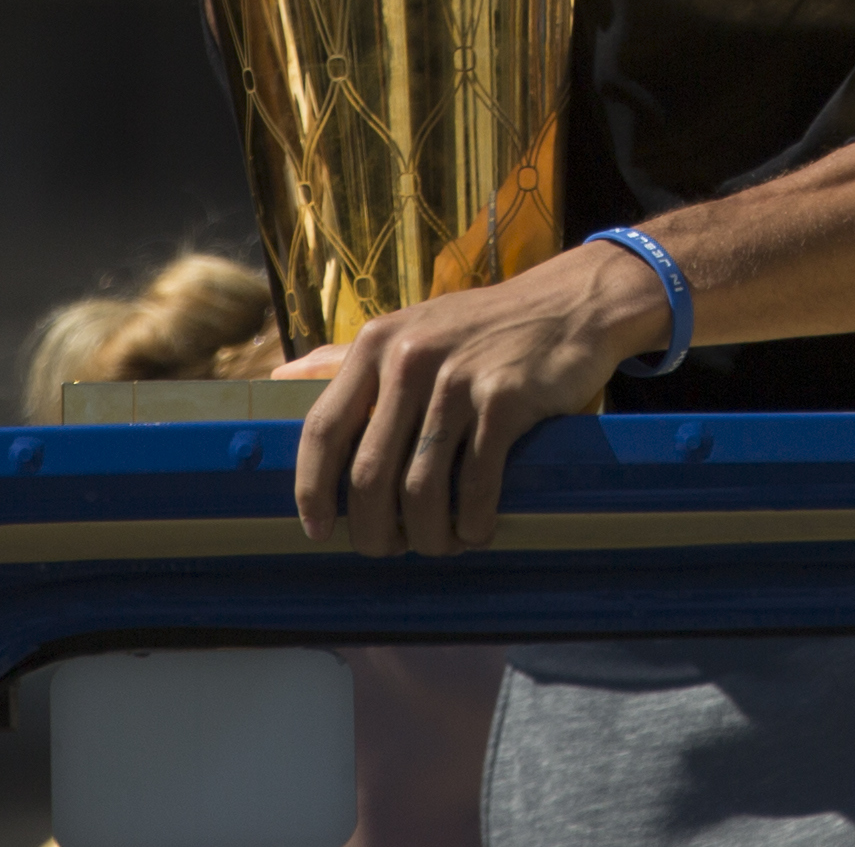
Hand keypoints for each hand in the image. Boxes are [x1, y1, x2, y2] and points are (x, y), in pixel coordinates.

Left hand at [294, 242, 667, 554]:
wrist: (575, 304)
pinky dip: (472, 520)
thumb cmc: (488, 327)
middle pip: (369, 472)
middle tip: (388, 549)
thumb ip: (348, 356)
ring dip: (426, 534)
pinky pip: (475, 482)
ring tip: (439, 545)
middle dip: (374, 529)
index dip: (312, 490)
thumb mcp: (414, 327)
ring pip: (421, 486)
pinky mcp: (506, 399)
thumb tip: (278, 378)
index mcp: (377, 344)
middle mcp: (411, 357)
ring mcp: (458, 378)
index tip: (320, 529)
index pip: (322, 430)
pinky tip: (477, 530)